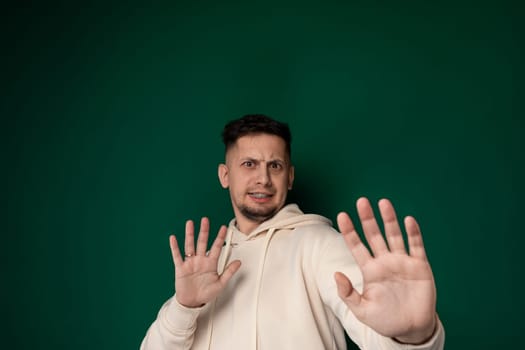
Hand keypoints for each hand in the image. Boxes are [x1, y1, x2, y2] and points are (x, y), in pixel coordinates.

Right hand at [170, 217, 240, 307]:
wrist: (192, 302)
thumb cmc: (206, 293)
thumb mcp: (220, 284)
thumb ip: (229, 272)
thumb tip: (239, 262)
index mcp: (211, 263)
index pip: (217, 247)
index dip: (220, 237)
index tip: (224, 227)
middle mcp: (200, 260)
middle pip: (202, 242)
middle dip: (204, 231)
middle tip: (205, 220)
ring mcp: (190, 263)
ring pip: (190, 245)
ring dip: (190, 234)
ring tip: (190, 223)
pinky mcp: (181, 268)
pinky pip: (177, 256)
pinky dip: (175, 247)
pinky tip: (173, 238)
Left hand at [334, 198, 436, 343]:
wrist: (411, 330)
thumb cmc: (384, 320)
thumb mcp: (361, 310)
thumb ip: (347, 293)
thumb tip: (335, 274)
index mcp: (369, 270)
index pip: (356, 246)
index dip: (349, 231)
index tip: (341, 215)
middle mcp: (384, 261)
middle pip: (374, 235)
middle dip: (368, 218)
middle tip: (361, 201)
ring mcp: (402, 262)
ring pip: (394, 235)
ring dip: (389, 219)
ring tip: (383, 202)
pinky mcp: (419, 266)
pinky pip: (416, 246)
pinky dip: (413, 233)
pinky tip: (408, 220)